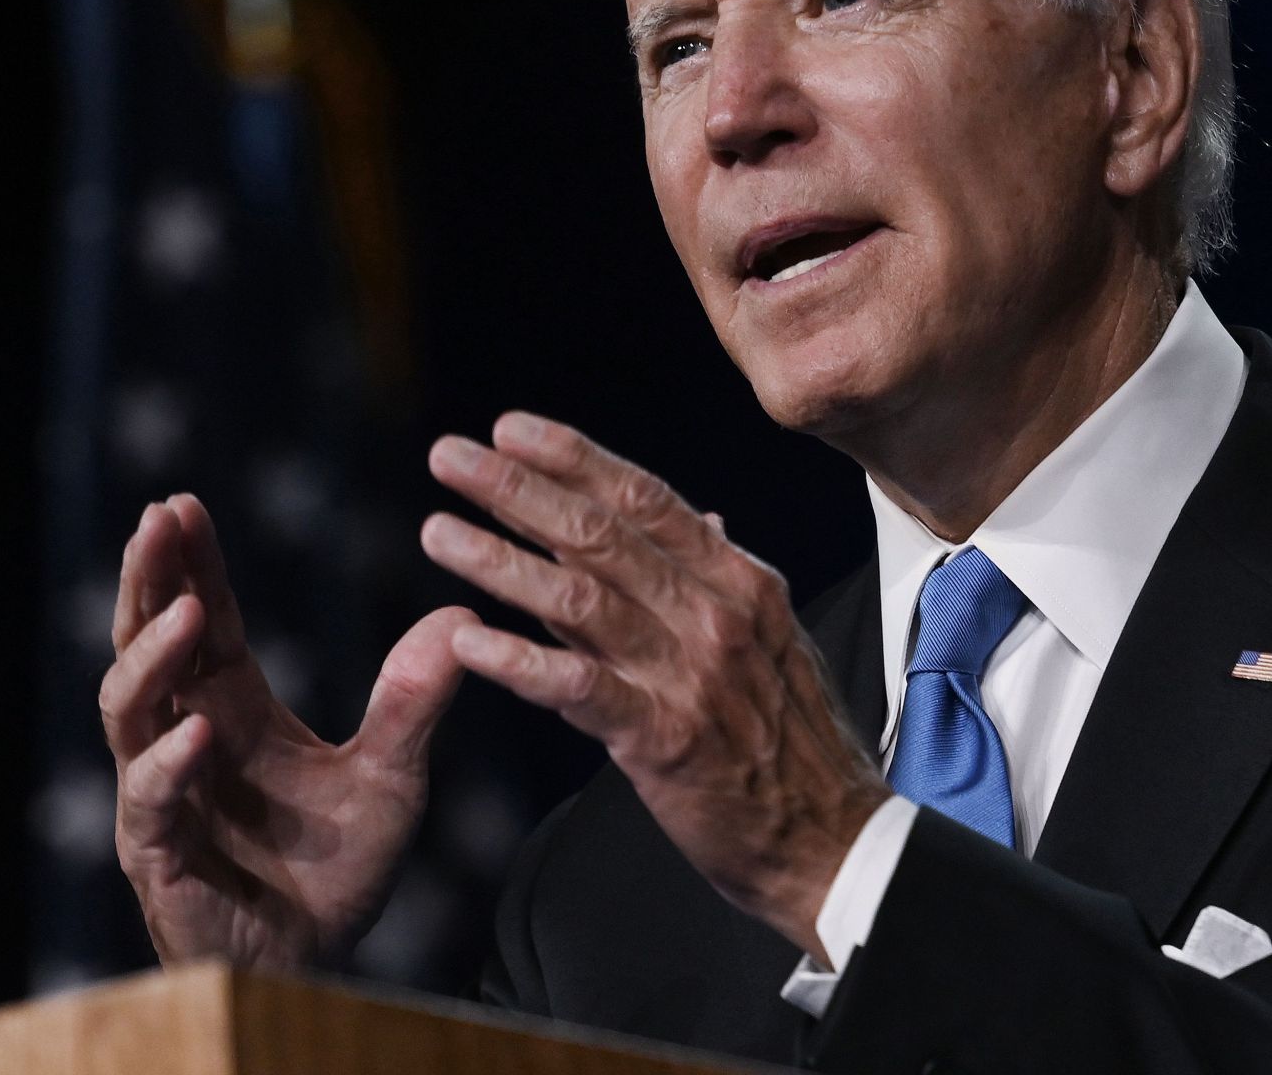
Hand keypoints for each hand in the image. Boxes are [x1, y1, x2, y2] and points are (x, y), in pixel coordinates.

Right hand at [102, 494, 476, 967]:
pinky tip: (197, 734)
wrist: (318, 962)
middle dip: (150, 581)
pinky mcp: (157, 855)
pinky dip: (168, 764)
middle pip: (148, 644)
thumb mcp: (393, 776)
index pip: (202, 621)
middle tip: (160, 520)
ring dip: (154, 659)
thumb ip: (415, 703)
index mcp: (232, 709)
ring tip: (187, 611)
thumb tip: (462, 617)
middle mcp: (184, 740)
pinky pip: (148, 801)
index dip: (190, 564)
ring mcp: (162, 795)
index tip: (182, 503)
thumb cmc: (336, 867)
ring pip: (129, 712)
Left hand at [421, 414, 890, 962]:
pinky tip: (465, 641)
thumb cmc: (794, 745)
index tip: (510, 429)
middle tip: (448, 456)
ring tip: (436, 531)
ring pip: (578, 599)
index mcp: (740, 582)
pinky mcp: (663, 740)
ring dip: (498, 560)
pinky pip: (578, 688)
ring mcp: (690, 675)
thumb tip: (699, 518)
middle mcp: (716, 615)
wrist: (835, 842)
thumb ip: (715, 581)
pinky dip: (518, 661)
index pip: (646, 500)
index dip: (573, 459)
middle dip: (516, 489)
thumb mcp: (771, 641)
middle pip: (600, 534)